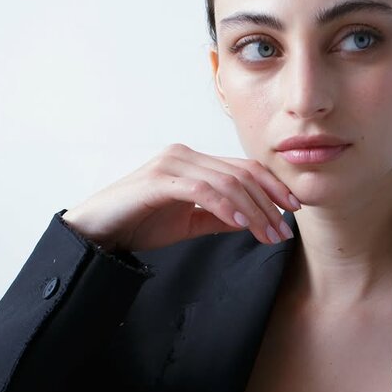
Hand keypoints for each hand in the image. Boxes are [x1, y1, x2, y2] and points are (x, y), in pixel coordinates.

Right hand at [61, 143, 300, 252]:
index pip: (244, 169)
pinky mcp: (159, 180)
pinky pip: (202, 190)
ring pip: (227, 182)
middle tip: (284, 232)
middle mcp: (185, 155)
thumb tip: (251, 220)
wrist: (97, 231)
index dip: (273, 187)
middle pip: (241, 174)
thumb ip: (218, 217)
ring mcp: (171, 164)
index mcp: (194, 162)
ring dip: (253, 211)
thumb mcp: (189, 222)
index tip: (293, 210)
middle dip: (269, 203)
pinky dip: (225, 207)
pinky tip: (241, 225)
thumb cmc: (140, 223)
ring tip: (268, 235)